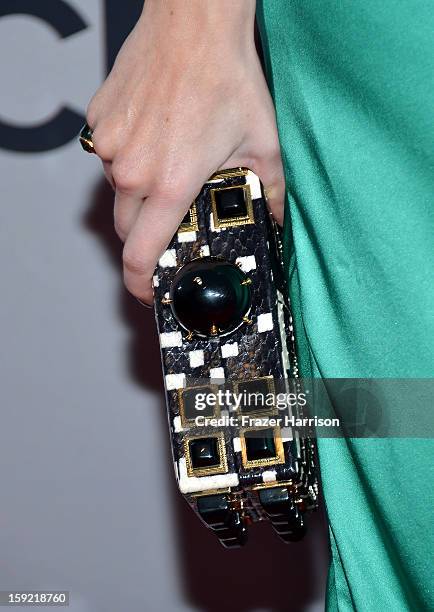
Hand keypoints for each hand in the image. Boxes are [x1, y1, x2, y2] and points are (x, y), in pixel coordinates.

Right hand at [86, 0, 284, 303]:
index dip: (140, 283)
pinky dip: (130, 158)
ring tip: (171, 163)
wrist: (193, 24)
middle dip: (148, 236)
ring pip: (119, 192)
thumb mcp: (262, 144)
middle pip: (127, 229)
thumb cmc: (225, 77)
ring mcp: (111, 144)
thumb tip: (274, 216)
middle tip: (171, 220)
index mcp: (170, 183)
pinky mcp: (100, 122)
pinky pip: (110, 157)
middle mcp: (132, 169)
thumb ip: (270, 191)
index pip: (140, 255)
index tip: (147, 292)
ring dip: (141, 193)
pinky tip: (156, 137)